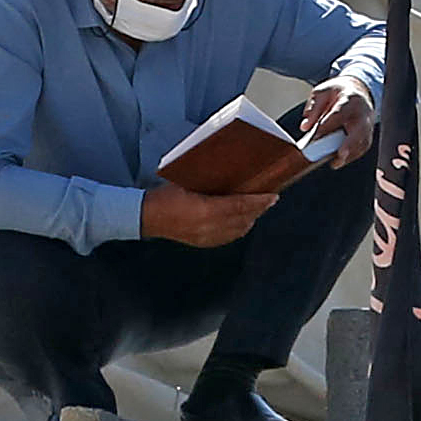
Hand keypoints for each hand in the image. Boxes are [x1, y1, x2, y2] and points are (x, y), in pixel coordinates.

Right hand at [142, 183, 277, 247]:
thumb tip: (233, 176)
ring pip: (239, 230)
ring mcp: (207, 237)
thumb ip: (212, 183)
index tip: (273, 196)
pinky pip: (229, 237)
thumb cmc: (164, 196)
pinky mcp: (204, 243)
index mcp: (206, 210)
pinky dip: (239, 228)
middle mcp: (209, 227)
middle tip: (269, 200)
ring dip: (250, 219)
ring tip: (258, 208)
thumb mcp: (189, 183)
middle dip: (259, 210)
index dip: (259, 202)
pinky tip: (242, 221)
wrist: (147, 217)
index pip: (241, 206)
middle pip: (244, 219)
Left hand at [303, 77, 376, 166]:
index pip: (339, 114)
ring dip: (351, 154)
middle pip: (359, 130)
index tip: (315, 135)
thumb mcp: (322, 93)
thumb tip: (306, 126)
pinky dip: (353, 155)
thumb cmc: (338, 92)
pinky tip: (341, 160)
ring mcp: (368, 124)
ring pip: (363, 141)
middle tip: (338, 155)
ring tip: (336, 162)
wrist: (357, 90)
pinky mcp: (368, 134)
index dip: (328, 126)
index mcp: (350, 99)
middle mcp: (363, 112)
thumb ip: (313, 108)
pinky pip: (363, 147)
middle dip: (349, 144)